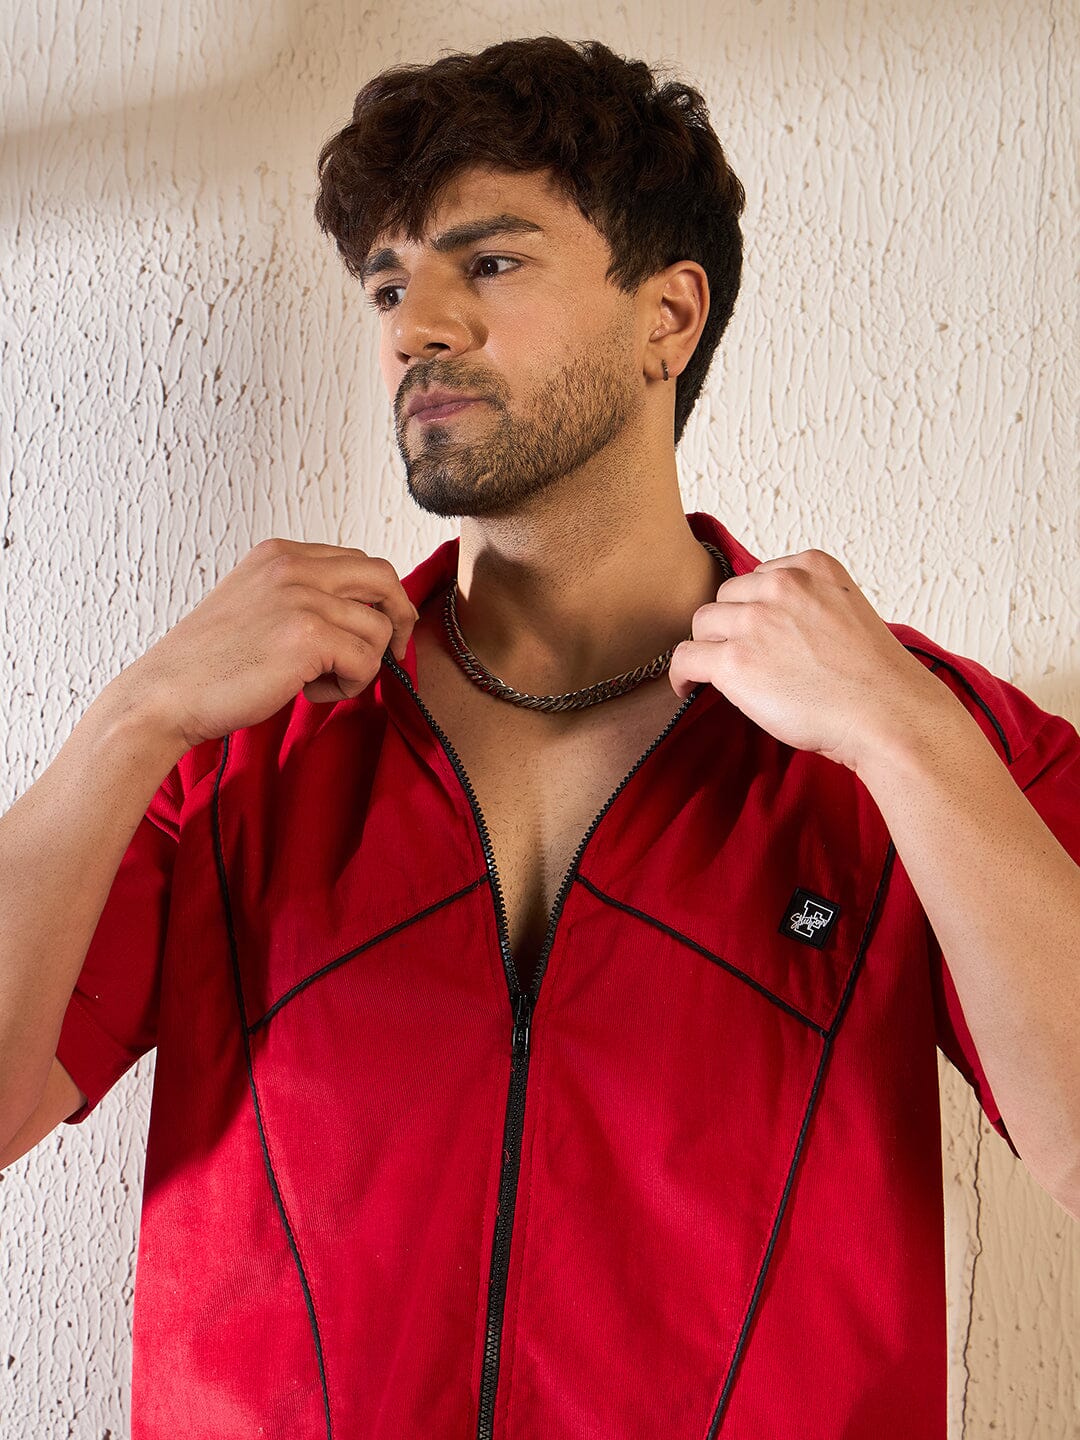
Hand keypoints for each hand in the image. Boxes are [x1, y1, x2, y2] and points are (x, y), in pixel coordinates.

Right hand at [117, 538, 420, 751]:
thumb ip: (304, 597)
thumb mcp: (257, 606)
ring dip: (360, 665)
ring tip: (317, 683)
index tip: (377, 631)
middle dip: (400, 616)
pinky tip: (309, 693)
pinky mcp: (308, 635)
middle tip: (393, 653)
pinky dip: (349, 686)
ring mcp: (302, 597)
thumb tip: (367, 613)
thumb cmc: (210, 665)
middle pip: (383, 577)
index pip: (358, 563)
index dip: (379, 599)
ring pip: (379, 628)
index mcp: (280, 554)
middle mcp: (293, 565)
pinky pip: (367, 661)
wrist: (165, 695)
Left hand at [668, 549, 953, 772]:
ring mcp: (756, 621)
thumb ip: (807, 606)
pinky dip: (682, 673)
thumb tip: (767, 628)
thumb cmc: (875, 680)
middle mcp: (781, 585)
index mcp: (812, 566)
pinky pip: (686, 656)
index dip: (755, 610)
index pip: (758, 578)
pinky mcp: (735, 660)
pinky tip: (688, 687)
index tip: (761, 635)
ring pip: (703, 624)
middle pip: (726, 598)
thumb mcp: (847, 613)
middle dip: (731, 627)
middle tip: (745, 660)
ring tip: (720, 675)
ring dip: (710, 648)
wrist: (888, 716)